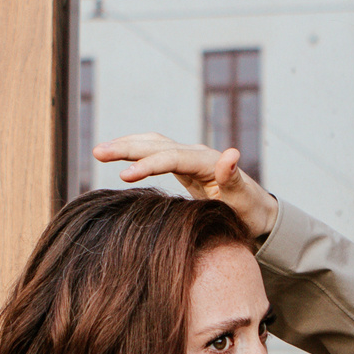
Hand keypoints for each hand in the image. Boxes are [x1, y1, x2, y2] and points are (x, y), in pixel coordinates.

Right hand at [91, 134, 275, 239]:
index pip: (171, 158)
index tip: (124, 176)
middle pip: (156, 144)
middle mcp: (195, 153)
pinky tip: (118, 155)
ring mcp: (188, 157)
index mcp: (206, 161)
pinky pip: (154, 152)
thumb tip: (232, 153)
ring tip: (99, 151)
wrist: (256, 211)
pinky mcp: (182, 165)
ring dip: (126, 145)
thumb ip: (232, 178)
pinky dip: (135, 150)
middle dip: (126, 147)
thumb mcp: (242, 199)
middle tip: (97, 152)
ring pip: (152, 143)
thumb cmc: (249, 210)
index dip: (147, 164)